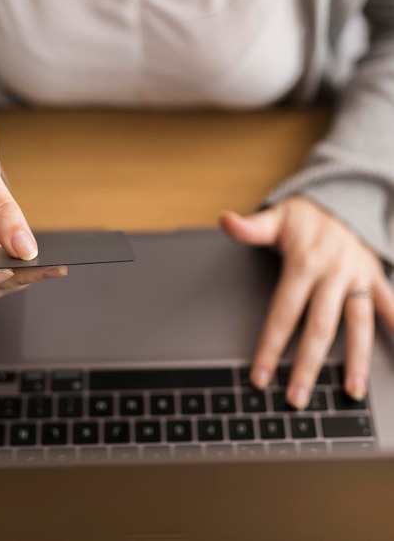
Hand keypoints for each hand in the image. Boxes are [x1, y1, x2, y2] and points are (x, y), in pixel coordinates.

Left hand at [220, 196, 393, 407]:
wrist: (341, 202)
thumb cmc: (303, 218)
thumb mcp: (276, 219)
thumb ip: (251, 227)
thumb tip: (225, 220)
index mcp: (304, 264)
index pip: (283, 314)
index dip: (270, 347)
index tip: (260, 377)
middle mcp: (333, 274)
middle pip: (320, 328)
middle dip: (308, 366)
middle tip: (297, 399)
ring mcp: (357, 278)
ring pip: (359, 325)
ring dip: (357, 361)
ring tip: (352, 392)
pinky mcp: (375, 278)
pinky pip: (390, 305)